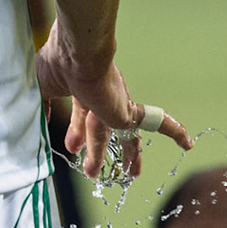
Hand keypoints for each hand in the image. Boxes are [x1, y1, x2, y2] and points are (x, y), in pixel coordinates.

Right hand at [34, 20, 191, 179]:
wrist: (77, 53)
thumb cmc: (57, 64)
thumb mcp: (41, 91)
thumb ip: (43, 108)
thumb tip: (38, 123)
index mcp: (82, 88)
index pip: (84, 116)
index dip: (78, 134)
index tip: (72, 148)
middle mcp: (102, 95)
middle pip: (103, 129)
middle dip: (97, 150)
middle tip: (92, 171)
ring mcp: (116, 103)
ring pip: (124, 134)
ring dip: (125, 155)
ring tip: (131, 175)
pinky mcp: (127, 110)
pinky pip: (155, 123)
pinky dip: (173, 131)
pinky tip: (188, 142)